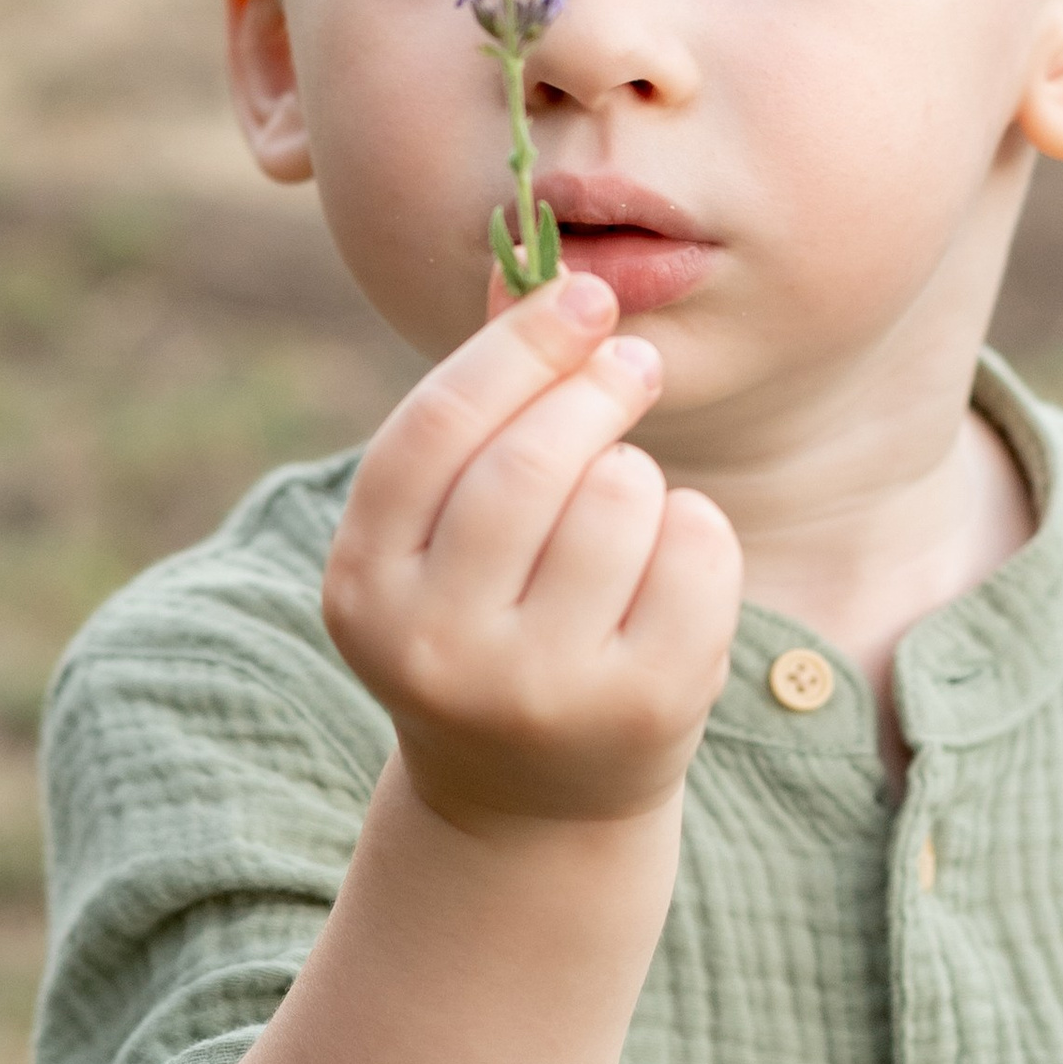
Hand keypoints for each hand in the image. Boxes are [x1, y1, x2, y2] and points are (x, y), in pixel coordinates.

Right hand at [322, 270, 741, 837]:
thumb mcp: (451, 529)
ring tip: (627, 505)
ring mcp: (539, 690)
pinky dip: (698, 530)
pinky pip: (697, 552)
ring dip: (640, 474)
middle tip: (633, 363)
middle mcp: (437, 647)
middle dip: (595, 389)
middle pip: (531, 462)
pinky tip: (670, 562)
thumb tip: (527, 261)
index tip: (582, 293)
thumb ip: (480, 403)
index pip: (436, 426)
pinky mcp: (640, 709)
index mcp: (364, 586)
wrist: (533, 801)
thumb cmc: (492, 618)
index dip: (517, 343)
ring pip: (621, 498)